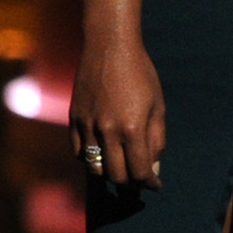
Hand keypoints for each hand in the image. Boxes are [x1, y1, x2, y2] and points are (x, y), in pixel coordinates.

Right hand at [71, 38, 164, 186]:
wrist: (109, 47)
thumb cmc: (141, 75)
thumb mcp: (157, 106)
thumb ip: (156, 139)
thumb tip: (152, 167)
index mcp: (133, 127)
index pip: (139, 172)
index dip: (149, 184)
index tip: (154, 185)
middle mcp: (107, 130)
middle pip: (115, 176)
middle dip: (130, 184)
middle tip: (138, 181)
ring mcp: (87, 125)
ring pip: (94, 168)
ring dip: (109, 174)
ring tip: (121, 170)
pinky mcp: (74, 119)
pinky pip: (79, 152)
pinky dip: (91, 160)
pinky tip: (103, 155)